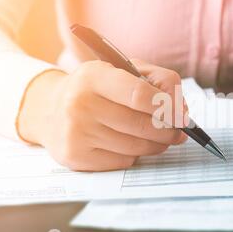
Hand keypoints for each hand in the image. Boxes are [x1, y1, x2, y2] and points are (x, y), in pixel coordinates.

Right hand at [18, 60, 187, 171]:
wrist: (50, 110)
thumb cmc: (97, 89)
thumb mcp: (124, 70)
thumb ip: (159, 81)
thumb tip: (181, 110)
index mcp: (94, 76)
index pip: (139, 94)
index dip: (168, 108)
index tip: (182, 116)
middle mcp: (80, 104)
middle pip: (141, 125)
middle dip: (168, 131)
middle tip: (178, 131)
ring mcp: (76, 133)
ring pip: (136, 147)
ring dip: (156, 145)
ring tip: (158, 137)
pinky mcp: (76, 157)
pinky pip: (123, 161)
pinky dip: (135, 155)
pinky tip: (129, 144)